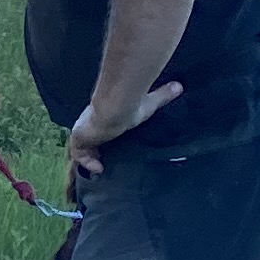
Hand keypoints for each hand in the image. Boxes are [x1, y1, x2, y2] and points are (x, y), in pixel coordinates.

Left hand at [65, 79, 181, 181]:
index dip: (99, 142)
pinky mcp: (80, 139)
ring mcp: (84, 132)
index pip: (97, 132)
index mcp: (102, 118)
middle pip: (86, 143)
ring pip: (79, 151)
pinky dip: (88, 163)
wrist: (117, 105)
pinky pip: (79, 155)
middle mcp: (91, 125)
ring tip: (98, 173)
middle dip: (89, 155)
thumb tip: (179, 86)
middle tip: (98, 168)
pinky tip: (99, 169)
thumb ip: (162, 96)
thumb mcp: (149, 104)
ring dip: (86, 163)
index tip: (106, 154)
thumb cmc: (131, 104)